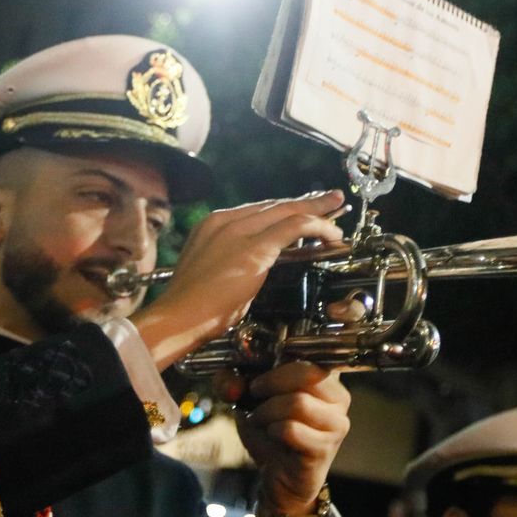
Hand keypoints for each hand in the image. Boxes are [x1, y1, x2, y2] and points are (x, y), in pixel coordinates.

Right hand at [131, 191, 345, 368]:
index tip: (302, 209)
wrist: (178, 317)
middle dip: (306, 201)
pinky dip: (318, 226)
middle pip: (275, 204)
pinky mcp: (255, 247)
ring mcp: (239, 231)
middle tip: (330, 198)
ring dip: (316, 209)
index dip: (284, 208)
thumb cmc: (193, 307)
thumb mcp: (213, 272)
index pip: (257, 209)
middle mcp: (225, 220)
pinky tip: (332, 234)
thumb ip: (235, 261)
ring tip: (337, 207)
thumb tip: (257, 266)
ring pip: (288, 210)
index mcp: (213, 224)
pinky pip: (295, 226)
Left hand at [236, 362, 349, 515]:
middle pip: (307, 375)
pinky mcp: (325, 448)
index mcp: (326, 379)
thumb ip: (232, 382)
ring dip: (268, 411)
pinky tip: (272, 435)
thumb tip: (232, 382)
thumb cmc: (272, 435)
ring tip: (261, 420)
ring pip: (298, 403)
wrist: (279, 477)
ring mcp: (336, 425)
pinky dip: (273, 431)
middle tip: (254, 397)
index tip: (256, 381)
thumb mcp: (247, 400)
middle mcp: (338, 399)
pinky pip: (293, 430)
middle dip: (271, 385)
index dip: (276, 366)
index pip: (307, 356)